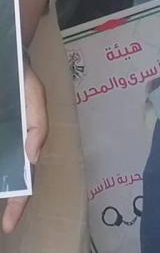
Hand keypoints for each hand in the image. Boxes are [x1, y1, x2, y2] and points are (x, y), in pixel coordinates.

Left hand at [2, 64, 47, 233]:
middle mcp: (14, 144)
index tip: (8, 223)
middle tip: (4, 222)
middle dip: (9, 200)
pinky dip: (0, 165)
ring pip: (3, 166)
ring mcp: (4, 140)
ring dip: (3, 179)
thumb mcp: (34, 95)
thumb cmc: (22, 75)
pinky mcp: (1, 133)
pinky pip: (1, 151)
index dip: (18, 201)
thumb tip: (33, 157)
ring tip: (0, 202)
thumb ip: (37, 124)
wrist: (6, 55)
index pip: (26, 176)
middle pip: (12, 176)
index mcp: (26, 139)